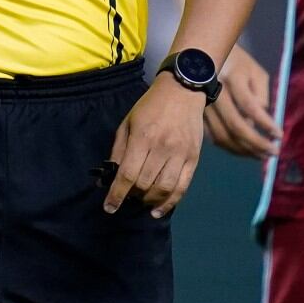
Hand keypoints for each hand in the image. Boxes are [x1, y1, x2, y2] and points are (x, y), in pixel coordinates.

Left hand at [105, 77, 207, 217]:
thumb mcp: (127, 123)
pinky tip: (158, 210)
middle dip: (132, 195)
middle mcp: (163, 148)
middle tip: (126, 196)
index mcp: (143, 137)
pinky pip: (182, 187)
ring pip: (164, 189)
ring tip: (141, 201)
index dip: (117, 194)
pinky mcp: (194, 159)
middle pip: (145, 184)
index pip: (128, 174)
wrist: (182, 92)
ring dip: (149, 201)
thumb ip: (119, 150)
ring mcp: (181, 154)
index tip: (109, 208)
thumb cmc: (149, 107)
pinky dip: (170, 203)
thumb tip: (109, 176)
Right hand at [204, 45, 280, 158]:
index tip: (280, 136)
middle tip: (273, 152)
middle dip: (257, 143)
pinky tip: (243, 149)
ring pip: (222, 135)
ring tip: (261, 155)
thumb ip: (261, 95)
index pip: (250, 107)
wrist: (203, 54)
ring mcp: (203, 104)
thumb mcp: (255, 72)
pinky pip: (212, 136)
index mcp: (231, 77)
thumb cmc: (237, 62)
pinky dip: (229, 147)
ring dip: (244, 150)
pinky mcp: (196, 113)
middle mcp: (214, 91)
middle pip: (235, 125)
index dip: (266, 124)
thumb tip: (259, 123)